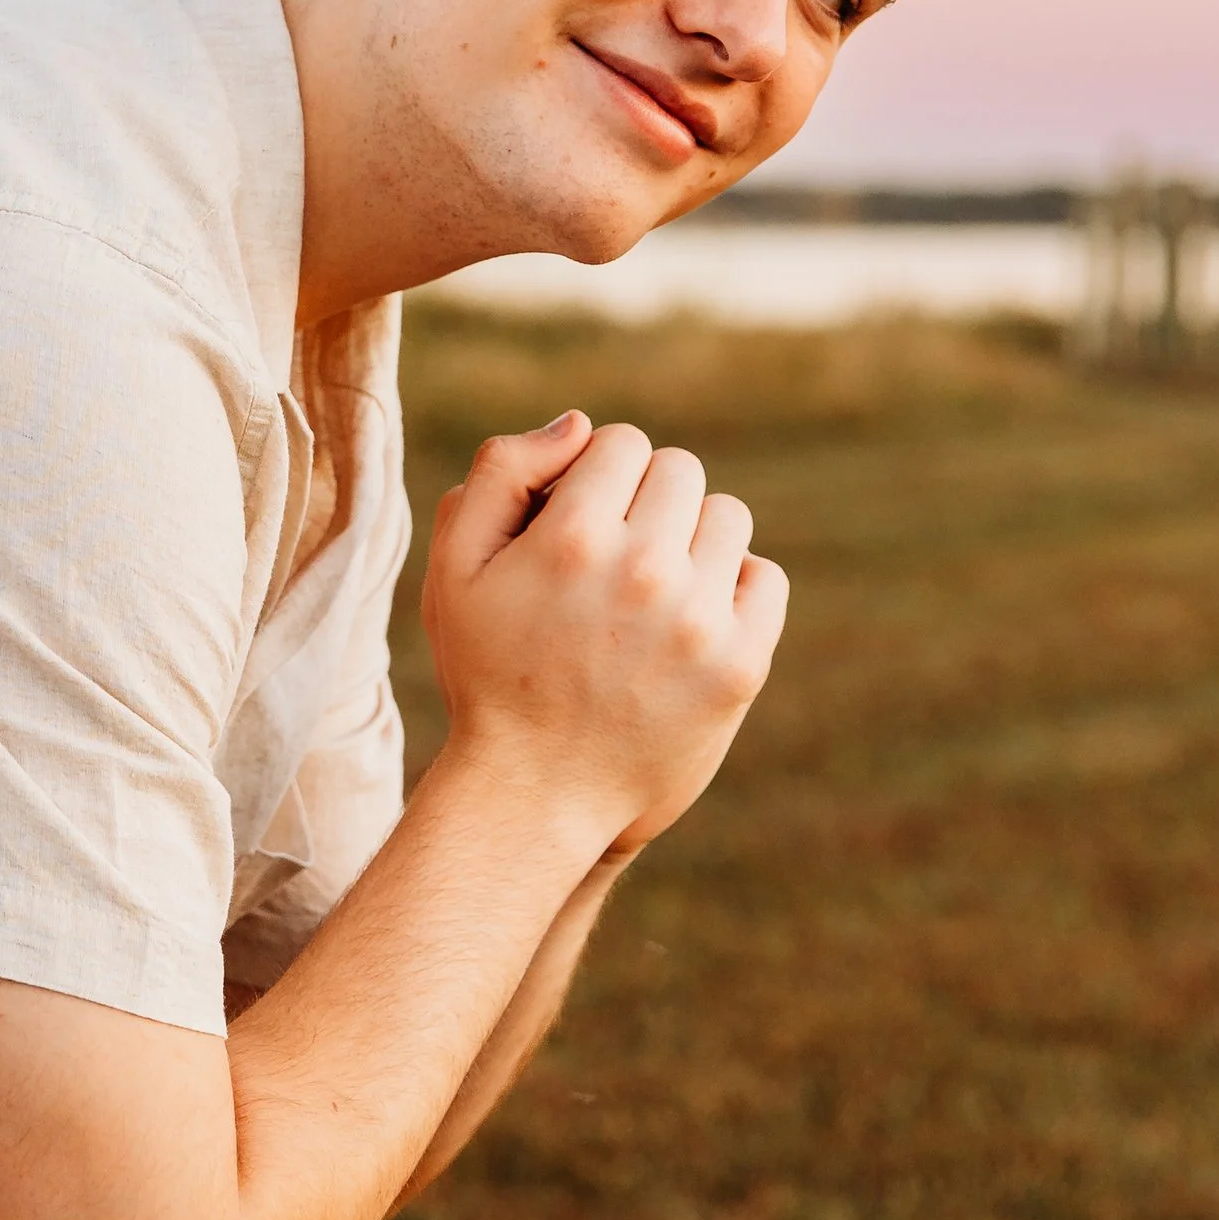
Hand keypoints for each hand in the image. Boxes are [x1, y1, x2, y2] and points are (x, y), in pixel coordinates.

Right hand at [419, 412, 787, 855]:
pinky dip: (735, 588)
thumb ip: (500, 473)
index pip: (621, 441)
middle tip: (613, 560)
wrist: (536, 794)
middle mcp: (643, 570)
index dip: (597, 475)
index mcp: (572, 537)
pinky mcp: (741, 665)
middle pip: (679, 470)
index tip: (579, 522)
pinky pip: (764, 578)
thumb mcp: (454, 569)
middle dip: (646, 501)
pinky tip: (690, 621)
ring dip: (692, 539)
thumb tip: (580, 425)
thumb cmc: (489, 673)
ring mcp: (700, 620)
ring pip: (727, 516)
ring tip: (652, 591)